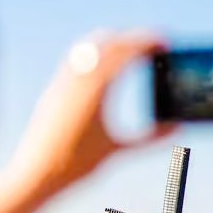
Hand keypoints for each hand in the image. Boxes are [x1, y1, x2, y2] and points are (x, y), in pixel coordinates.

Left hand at [0, 31, 172, 212]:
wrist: (36, 174)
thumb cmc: (76, 165)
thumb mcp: (117, 149)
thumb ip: (150, 138)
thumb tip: (177, 128)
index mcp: (96, 91)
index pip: (126, 52)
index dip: (148, 43)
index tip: (165, 42)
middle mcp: (77, 80)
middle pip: (111, 43)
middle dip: (135, 39)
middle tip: (156, 44)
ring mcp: (63, 81)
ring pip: (91, 45)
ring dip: (114, 41)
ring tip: (133, 48)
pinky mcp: (55, 88)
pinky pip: (77, 57)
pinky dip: (96, 52)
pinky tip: (107, 62)